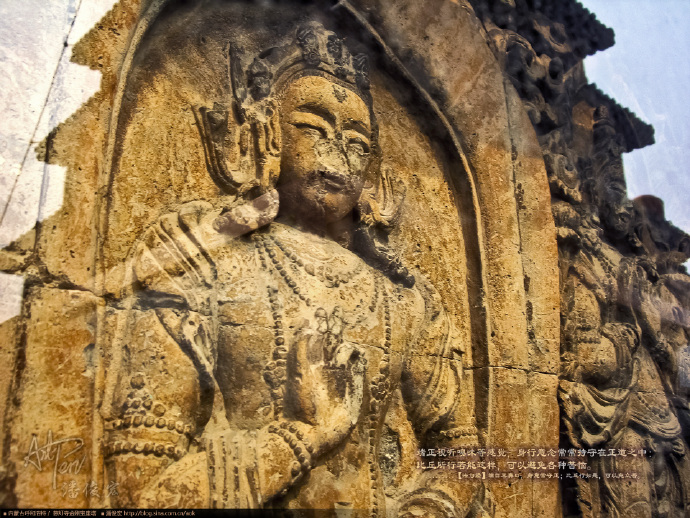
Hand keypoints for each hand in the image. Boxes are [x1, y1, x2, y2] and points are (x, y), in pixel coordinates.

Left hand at [284, 308, 365, 456]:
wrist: (314, 432)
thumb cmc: (302, 405)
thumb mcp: (300, 375)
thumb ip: (303, 350)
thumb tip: (309, 326)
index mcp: (310, 362)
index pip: (316, 337)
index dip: (319, 323)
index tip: (320, 309)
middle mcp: (325, 366)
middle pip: (332, 340)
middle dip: (334, 325)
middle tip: (336, 311)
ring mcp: (340, 375)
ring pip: (346, 350)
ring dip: (343, 345)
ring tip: (337, 353)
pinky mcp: (353, 385)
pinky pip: (359, 364)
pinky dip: (355, 357)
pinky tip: (350, 357)